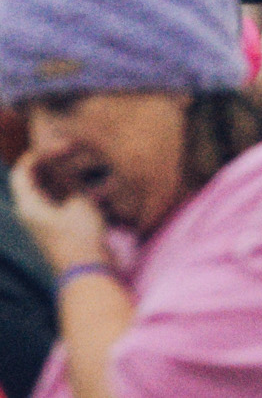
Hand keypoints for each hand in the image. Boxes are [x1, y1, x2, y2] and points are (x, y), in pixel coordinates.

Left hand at [9, 156, 109, 273]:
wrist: (85, 269)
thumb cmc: (79, 234)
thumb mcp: (79, 202)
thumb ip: (70, 185)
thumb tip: (67, 176)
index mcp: (28, 205)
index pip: (21, 173)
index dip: (34, 156)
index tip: (53, 145)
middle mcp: (29, 213)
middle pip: (31, 182)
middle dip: (47, 165)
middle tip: (68, 153)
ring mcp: (41, 223)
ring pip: (45, 192)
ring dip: (59, 179)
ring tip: (78, 169)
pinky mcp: (54, 229)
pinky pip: (55, 203)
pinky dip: (66, 193)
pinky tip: (85, 190)